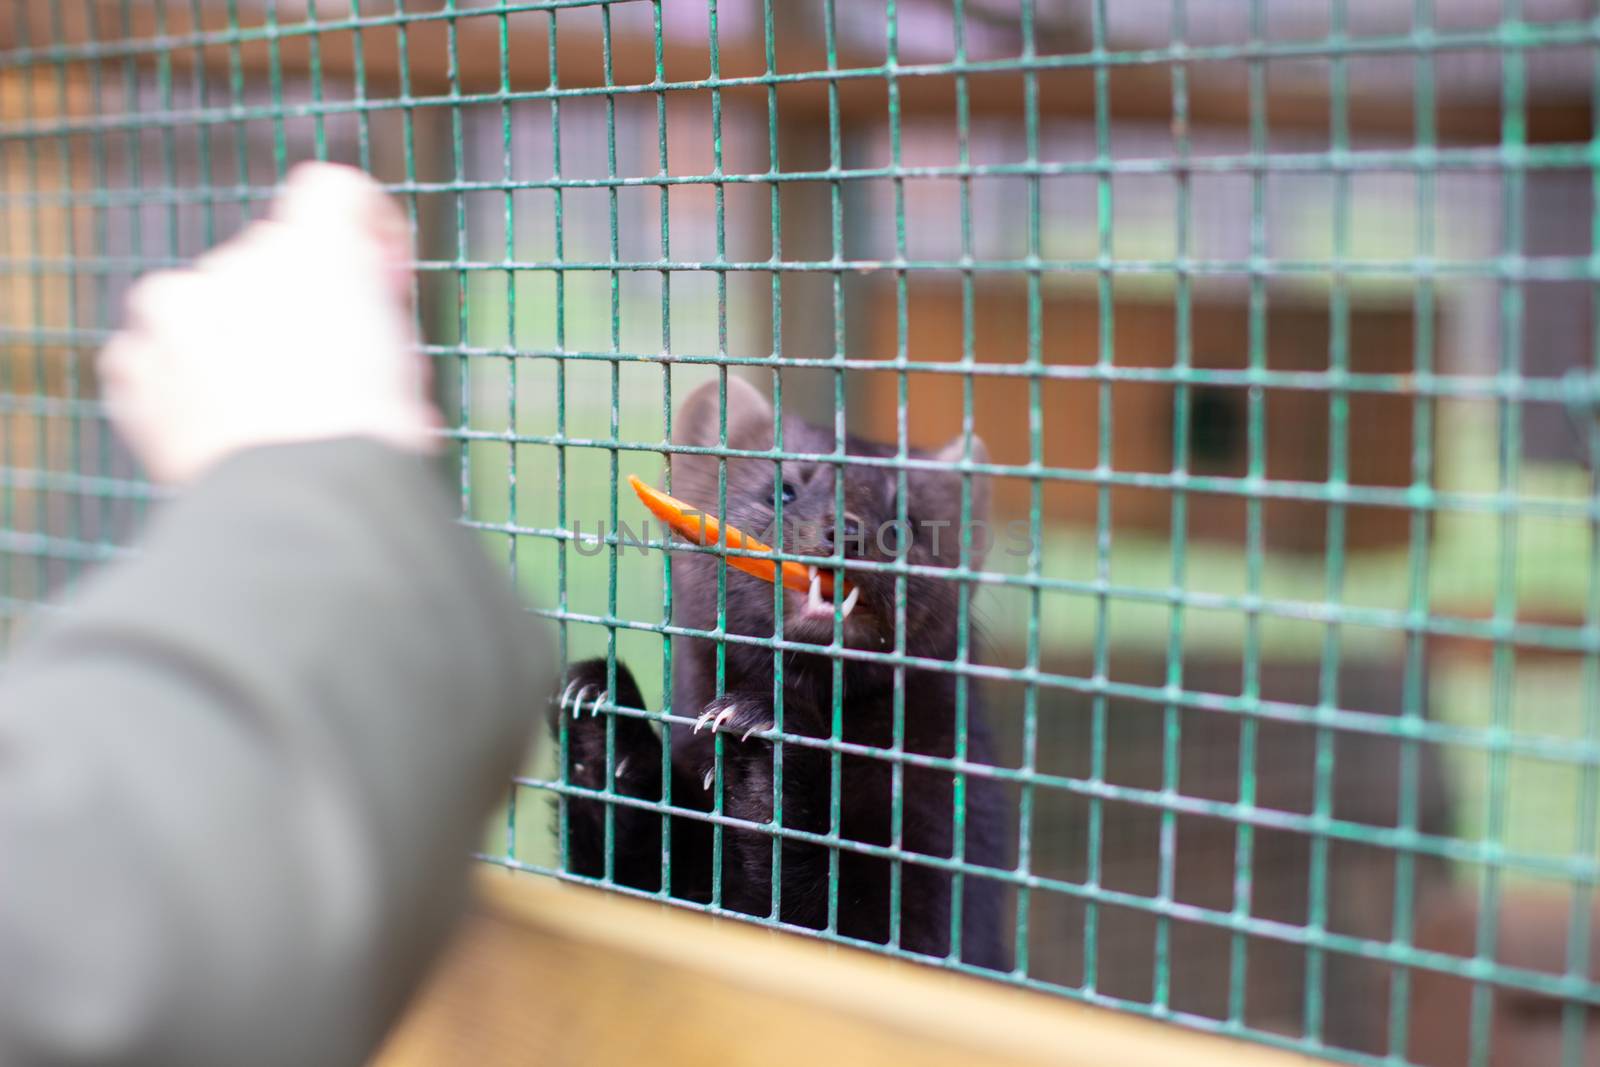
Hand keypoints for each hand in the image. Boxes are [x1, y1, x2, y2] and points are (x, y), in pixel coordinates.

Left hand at [99, 162, 441, 484]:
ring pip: (205, 306)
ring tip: (266, 409)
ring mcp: (172, 310)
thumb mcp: (404, 366)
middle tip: (331, 373)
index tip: (381, 284)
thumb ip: (372, 321)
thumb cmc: (371, 439)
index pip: (338, 193)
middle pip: (270, 260)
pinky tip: (218, 426)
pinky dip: (178, 383)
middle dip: (296, 305)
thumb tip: (359, 342)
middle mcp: (235, 259)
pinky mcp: (131, 366)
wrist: (303, 505)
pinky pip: (152, 357)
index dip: (366, 234)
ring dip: (232, 340)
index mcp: (317, 247)